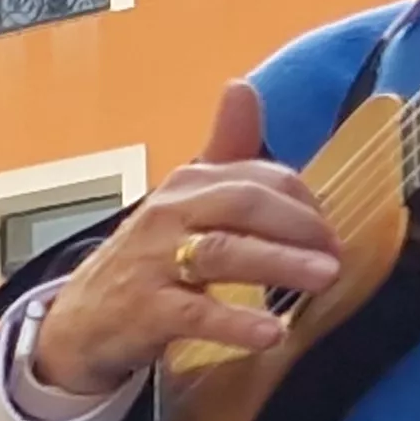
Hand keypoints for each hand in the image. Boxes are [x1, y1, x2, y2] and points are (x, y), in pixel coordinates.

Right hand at [22, 82, 343, 396]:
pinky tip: (271, 333)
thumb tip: (241, 87)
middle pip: (243, 203)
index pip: (260, 177)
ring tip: (325, 279)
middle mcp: (168, 214)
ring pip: (223, 252)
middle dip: (299, 226)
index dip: (305, 203)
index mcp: (187, 183)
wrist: (82, 320)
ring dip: (280, 264)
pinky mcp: (144, 310)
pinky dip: (237, 322)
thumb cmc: (148, 259)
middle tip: (337, 255)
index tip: (331, 233)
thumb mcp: (185, 202)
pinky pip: (196, 313)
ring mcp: (153, 261)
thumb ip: (224, 149)